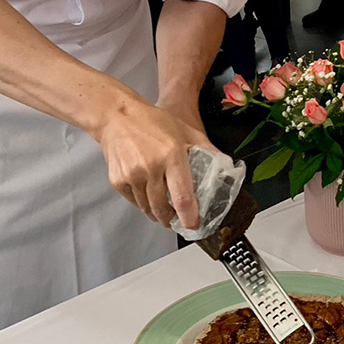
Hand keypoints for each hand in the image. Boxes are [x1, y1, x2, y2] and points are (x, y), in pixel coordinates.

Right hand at [96, 99, 215, 229]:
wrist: (118, 117)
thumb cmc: (154, 121)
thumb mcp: (185, 131)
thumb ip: (207, 149)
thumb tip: (225, 165)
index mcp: (172, 156)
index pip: (182, 196)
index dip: (189, 216)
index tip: (194, 226)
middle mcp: (151, 168)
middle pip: (162, 208)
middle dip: (171, 219)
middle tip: (178, 221)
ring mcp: (132, 175)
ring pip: (147, 208)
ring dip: (157, 213)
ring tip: (164, 211)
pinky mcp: (118, 180)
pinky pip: (133, 201)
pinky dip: (142, 203)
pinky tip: (148, 196)